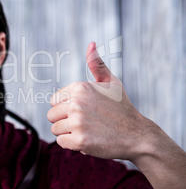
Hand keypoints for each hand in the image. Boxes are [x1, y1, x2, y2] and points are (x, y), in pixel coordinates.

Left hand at [47, 42, 156, 160]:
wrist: (138, 135)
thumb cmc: (121, 107)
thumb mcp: (111, 82)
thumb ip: (97, 64)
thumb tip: (91, 44)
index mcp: (79, 87)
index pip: (54, 100)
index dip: (66, 107)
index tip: (84, 110)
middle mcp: (76, 103)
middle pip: (51, 115)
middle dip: (64, 120)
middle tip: (86, 122)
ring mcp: (78, 122)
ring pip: (55, 129)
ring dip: (68, 133)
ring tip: (88, 130)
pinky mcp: (80, 141)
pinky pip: (61, 142)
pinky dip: (72, 144)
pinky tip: (88, 140)